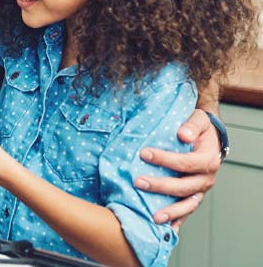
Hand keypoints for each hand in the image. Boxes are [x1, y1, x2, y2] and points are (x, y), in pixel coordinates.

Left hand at [136, 109, 220, 227]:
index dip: (166, 159)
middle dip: (161, 186)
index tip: (144, 154)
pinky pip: (186, 211)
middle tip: (138, 182)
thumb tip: (182, 134)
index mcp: (208, 160)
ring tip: (153, 217)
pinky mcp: (193, 196)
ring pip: (187, 204)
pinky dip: (177, 221)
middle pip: (184, 186)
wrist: (209, 138)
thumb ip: (191, 125)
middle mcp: (206, 178)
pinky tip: (165, 229)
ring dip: (171, 211)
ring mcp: (200, 190)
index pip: (187, 162)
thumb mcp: (198, 120)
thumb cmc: (200, 128)